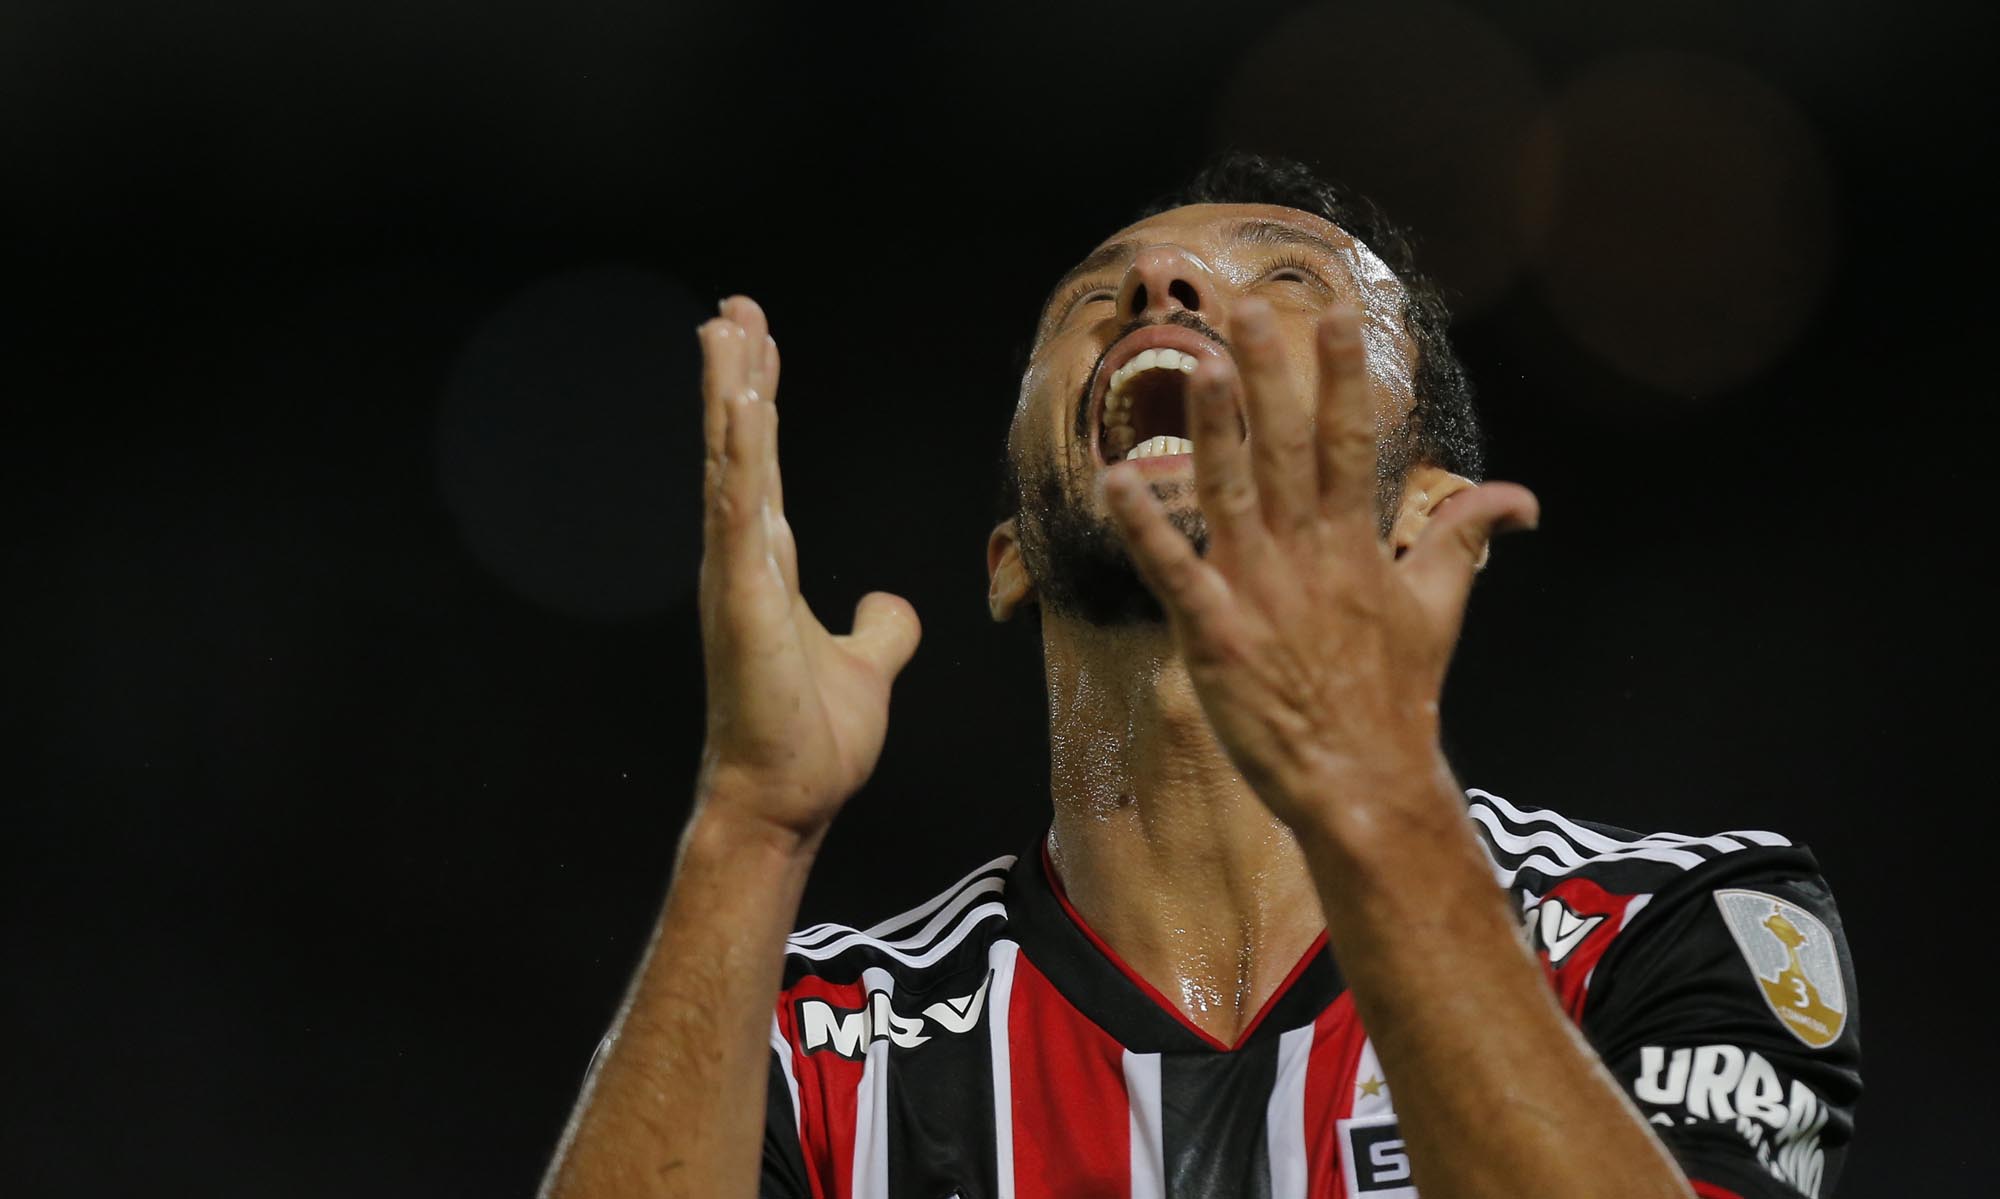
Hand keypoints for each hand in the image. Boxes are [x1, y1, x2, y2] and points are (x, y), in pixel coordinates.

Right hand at [695, 297, 920, 842]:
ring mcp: (736, 576)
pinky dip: (740, 455)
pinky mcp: (742, 599)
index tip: (757, 345)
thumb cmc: (810, 741)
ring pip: (733, 464)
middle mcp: (741, 561)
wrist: (785, 801)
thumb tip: (888, 602)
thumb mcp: (864, 668)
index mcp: (764, 569)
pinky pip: (740, 510)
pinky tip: (739, 404)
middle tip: (733, 308)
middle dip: (737, 376)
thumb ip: (878, 630)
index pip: (764, 468)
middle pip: (740, 450)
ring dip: (728, 394)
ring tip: (726, 327)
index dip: (761, 405)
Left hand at [1101, 300, 1535, 833]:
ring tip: (1193, 363)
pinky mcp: (1215, 636)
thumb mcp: (1439, 608)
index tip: (1337, 314)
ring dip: (1212, 428)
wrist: (1365, 784)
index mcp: (1356, 544)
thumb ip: (1465, 539)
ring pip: (1230, 494)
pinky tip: (1113, 481)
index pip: (1350, 442)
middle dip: (1270, 375)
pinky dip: (1145, 529)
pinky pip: (1174, 573)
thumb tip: (1521, 498)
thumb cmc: (1395, 695)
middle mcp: (1307, 556)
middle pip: (1287, 449)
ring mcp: (1258, 594)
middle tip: (1249, 306)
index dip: (1343, 377)